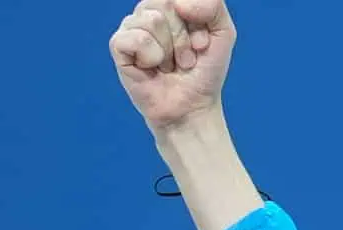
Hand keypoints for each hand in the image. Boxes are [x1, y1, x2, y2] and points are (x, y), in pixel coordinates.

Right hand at [110, 0, 235, 133]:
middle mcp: (150, 10)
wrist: (192, 107)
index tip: (202, 44)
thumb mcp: (223, 32)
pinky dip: (151, 56)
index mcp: (172, 3)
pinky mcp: (118, 45)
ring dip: (169, 49)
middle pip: (166, 4)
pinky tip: (151, 68)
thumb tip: (178, 3)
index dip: (197, 21)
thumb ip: (213, 5)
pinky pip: (135, 38)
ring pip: (152, 20)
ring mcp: (132, 26)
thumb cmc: (205, 71)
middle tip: (185, 58)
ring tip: (169, 65)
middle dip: (183, 37)